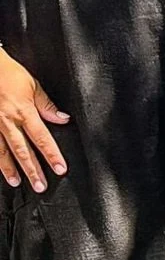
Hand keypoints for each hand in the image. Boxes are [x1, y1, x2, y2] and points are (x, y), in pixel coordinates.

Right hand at [0, 49, 68, 192]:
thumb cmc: (8, 73)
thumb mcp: (32, 85)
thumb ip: (46, 105)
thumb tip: (62, 119)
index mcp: (23, 112)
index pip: (42, 138)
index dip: (52, 155)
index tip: (60, 169)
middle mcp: (7, 122)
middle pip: (22, 151)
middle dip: (33, 170)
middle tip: (40, 186)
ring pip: (2, 152)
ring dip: (10, 169)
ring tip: (18, 182)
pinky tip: (0, 168)